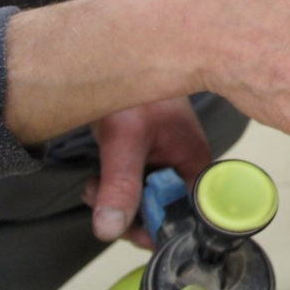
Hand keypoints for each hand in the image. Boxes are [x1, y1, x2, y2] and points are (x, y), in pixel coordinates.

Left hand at [83, 98, 209, 245]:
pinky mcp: (149, 155)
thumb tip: (110, 229)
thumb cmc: (136, 90)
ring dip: (116, 200)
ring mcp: (166, 159)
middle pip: (163, 208)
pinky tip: (97, 178)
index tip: (130, 232)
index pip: (189, 212)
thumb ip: (120, 186)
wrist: (121, 56)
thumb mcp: (124, 140)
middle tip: (103, 203)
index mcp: (194, 161)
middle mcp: (184, 163)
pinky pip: (134, 184)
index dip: (161, 228)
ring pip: (144, 199)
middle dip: (130, 214)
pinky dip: (112, 188)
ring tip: (95, 186)